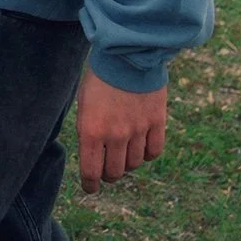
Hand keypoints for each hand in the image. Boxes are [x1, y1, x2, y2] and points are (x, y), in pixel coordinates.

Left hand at [76, 70, 166, 193]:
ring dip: (127, 163)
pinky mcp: (157, 122)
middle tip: (107, 170)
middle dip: (109, 174)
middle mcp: (114, 135)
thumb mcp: (84, 105)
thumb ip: (88, 131)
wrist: (127, 53)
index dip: (90, 185)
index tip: (91, 187)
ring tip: (123, 154)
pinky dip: (146, 154)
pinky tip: (141, 146)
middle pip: (114, 172)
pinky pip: (153, 152)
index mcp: (90, 131)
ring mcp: (138, 130)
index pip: (91, 172)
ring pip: (134, 163)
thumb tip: (93, 155)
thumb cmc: (99, 77)